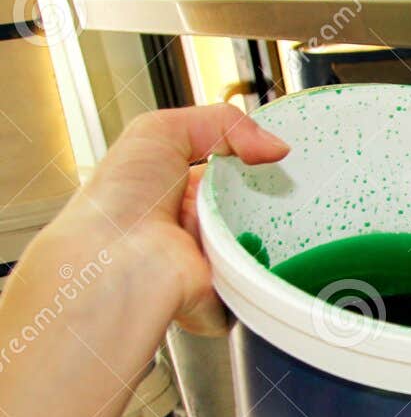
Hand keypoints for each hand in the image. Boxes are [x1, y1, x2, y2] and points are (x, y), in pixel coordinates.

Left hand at [31, 104, 288, 334]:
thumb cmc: (118, 202)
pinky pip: (264, 279)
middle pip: (250, 209)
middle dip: (271, 197)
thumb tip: (275, 146)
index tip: (275, 155)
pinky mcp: (227, 293)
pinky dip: (272, 269)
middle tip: (286, 186)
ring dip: (273, 231)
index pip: (224, 173)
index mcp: (173, 192)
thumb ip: (221, 124)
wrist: (118, 264)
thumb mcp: (159, 132)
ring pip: (263, 244)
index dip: (251, 161)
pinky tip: (273, 253)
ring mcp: (210, 263)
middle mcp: (192, 228)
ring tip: (280, 217)